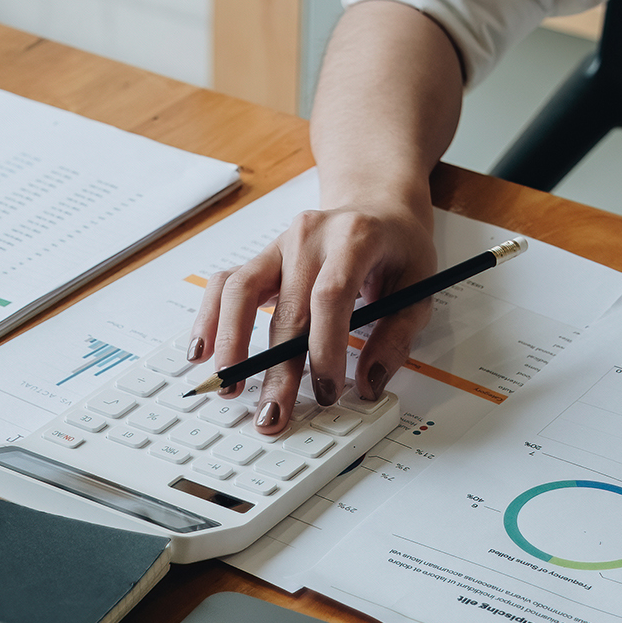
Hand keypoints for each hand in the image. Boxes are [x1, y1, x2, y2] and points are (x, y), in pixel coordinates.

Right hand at [188, 200, 435, 434]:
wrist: (376, 206)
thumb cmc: (398, 248)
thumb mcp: (419, 289)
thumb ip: (396, 338)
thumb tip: (368, 385)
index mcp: (355, 238)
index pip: (330, 297)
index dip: (325, 348)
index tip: (327, 390)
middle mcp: (310, 235)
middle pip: (286, 309)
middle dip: (277, 371)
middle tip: (272, 416)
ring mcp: (280, 243)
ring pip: (241, 292)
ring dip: (231, 345)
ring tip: (228, 388)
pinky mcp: (262, 256)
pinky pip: (226, 284)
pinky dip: (211, 317)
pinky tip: (202, 351)